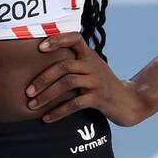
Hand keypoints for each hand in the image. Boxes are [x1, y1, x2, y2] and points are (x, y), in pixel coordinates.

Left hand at [24, 31, 150, 126]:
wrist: (129, 101)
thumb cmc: (102, 84)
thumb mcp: (91, 69)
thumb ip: (73, 63)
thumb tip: (39, 66)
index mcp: (89, 55)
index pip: (74, 38)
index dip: (57, 40)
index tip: (40, 47)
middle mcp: (92, 65)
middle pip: (63, 66)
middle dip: (42, 79)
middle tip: (27, 92)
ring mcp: (96, 81)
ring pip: (67, 83)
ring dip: (47, 95)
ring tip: (32, 105)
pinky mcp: (99, 98)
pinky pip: (75, 104)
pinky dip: (58, 111)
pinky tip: (47, 118)